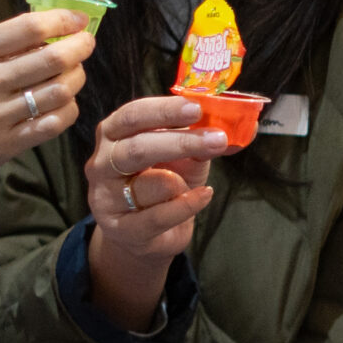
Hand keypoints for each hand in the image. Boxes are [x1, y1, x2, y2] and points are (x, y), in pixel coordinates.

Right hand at [0, 10, 93, 189]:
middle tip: (86, 44)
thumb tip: (48, 29)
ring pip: (58, 91)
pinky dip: (67, 110)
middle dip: (79, 48)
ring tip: (75, 74)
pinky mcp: (5, 144)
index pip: (30, 27)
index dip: (63, 20)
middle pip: (52, 58)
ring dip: (75, 79)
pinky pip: (53, 124)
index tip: (79, 20)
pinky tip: (65, 104)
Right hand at [83, 95, 229, 330]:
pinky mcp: (120, 229)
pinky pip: (159, 216)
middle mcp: (101, 163)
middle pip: (136, 148)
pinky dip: (187, 205)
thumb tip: (241, 128)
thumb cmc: (164, 184)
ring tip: (197, 182)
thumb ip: (202, 140)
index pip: (132, 115)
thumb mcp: (184, 157)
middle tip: (217, 139)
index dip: (164, 111)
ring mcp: (106, 198)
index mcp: (113, 134)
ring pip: (150, 184)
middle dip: (180, 142)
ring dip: (182, 182)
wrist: (148, 234)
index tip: (197, 108)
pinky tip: (203, 196)